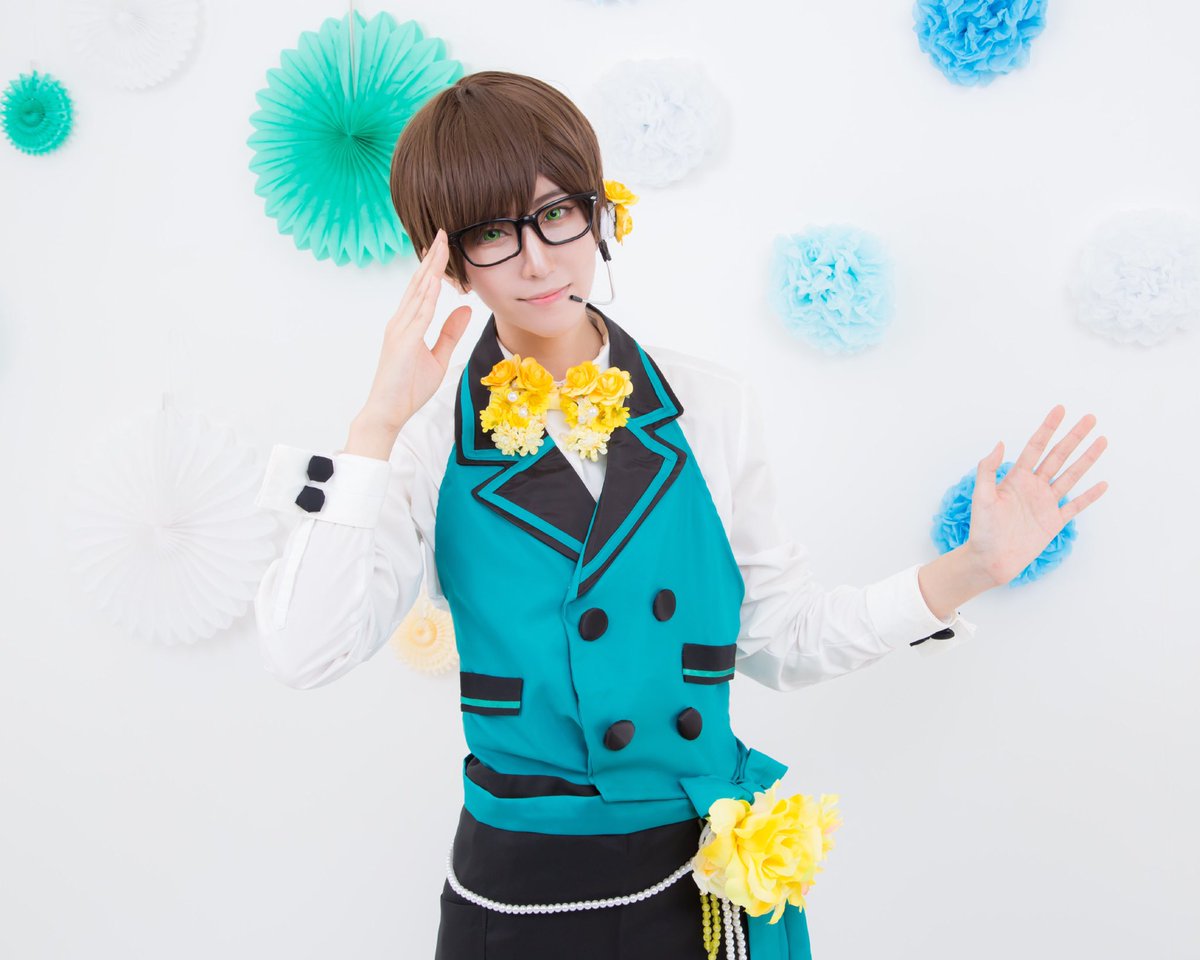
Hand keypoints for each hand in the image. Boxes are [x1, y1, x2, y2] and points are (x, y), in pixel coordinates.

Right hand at [361, 228, 471, 430]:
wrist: (388, 412)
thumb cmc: (408, 388)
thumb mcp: (438, 357)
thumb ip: (450, 333)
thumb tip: (466, 309)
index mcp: (408, 323)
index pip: (423, 288)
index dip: (433, 266)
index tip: (443, 244)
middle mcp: (401, 321)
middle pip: (418, 283)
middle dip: (431, 257)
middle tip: (443, 232)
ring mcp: (399, 330)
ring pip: (417, 292)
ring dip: (429, 268)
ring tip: (440, 245)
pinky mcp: (402, 342)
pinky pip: (418, 315)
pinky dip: (426, 295)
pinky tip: (435, 279)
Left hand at [965, 405, 1109, 586]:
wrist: (990, 559)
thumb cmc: (982, 529)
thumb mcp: (981, 496)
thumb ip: (988, 470)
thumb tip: (1000, 443)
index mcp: (1016, 478)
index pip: (1036, 447)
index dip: (1048, 428)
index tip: (1060, 409)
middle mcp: (1034, 486)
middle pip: (1058, 456)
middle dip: (1074, 437)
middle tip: (1090, 418)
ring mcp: (1046, 503)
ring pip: (1071, 476)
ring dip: (1087, 459)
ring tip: (1102, 441)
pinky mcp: (1054, 522)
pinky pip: (1075, 506)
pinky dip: (1089, 496)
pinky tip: (1103, 484)